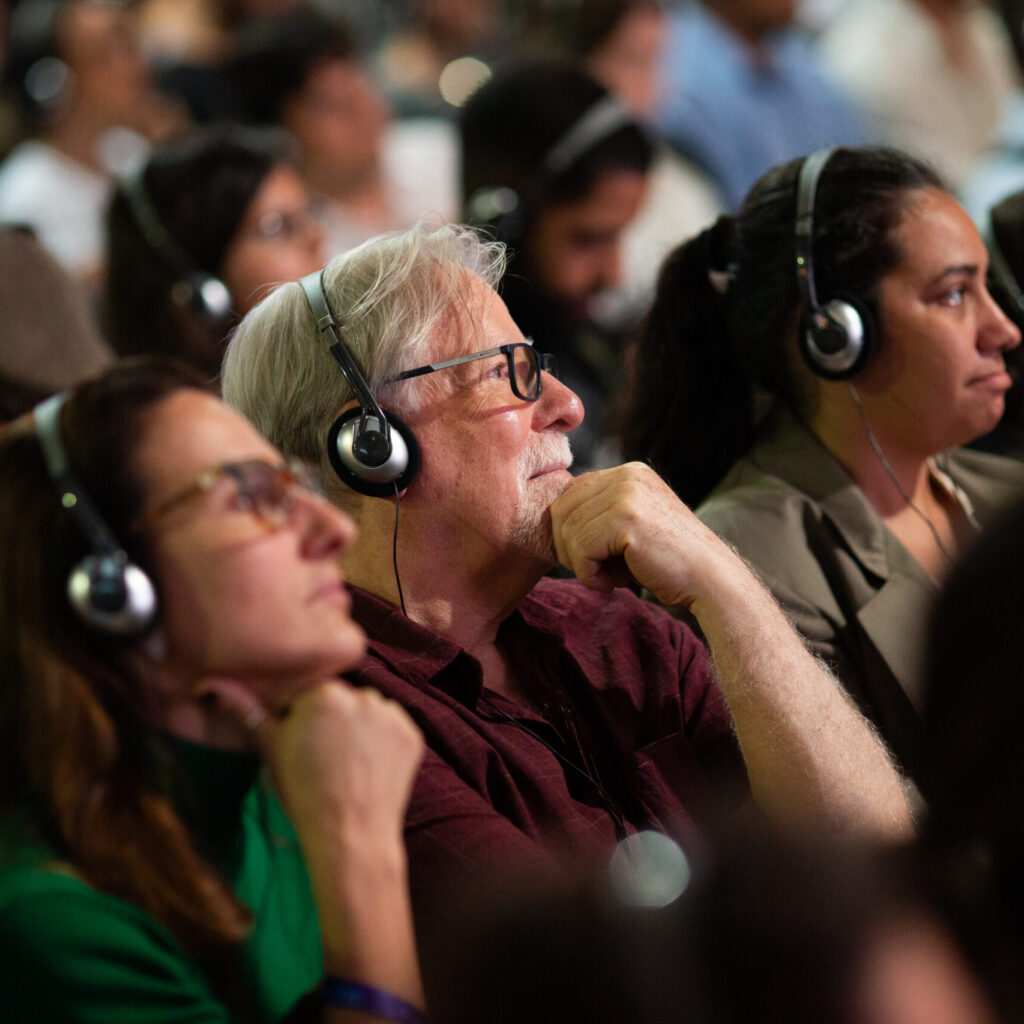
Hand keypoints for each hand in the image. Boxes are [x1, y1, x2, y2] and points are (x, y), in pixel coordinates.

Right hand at [198, 679, 423, 846]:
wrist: (349, 838)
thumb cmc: (303, 796)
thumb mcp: (272, 751)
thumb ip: (246, 710)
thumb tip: (209, 684)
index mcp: (324, 694)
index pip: (311, 695)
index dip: (304, 721)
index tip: (303, 747)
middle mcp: (363, 695)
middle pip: (343, 701)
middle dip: (333, 722)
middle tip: (325, 761)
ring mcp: (392, 715)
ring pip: (369, 713)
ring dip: (361, 731)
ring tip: (347, 768)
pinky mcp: (413, 734)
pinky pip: (394, 729)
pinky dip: (384, 745)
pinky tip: (370, 770)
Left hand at [549, 462, 741, 607]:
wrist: (710, 580)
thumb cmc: (668, 563)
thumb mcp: (631, 527)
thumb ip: (599, 515)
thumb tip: (552, 522)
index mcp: (629, 472)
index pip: (571, 494)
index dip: (570, 531)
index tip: (591, 559)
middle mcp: (627, 475)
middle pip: (562, 509)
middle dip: (568, 547)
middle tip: (594, 572)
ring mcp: (627, 494)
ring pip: (567, 531)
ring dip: (580, 565)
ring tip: (608, 579)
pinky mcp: (626, 518)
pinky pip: (581, 549)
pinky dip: (589, 575)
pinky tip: (613, 584)